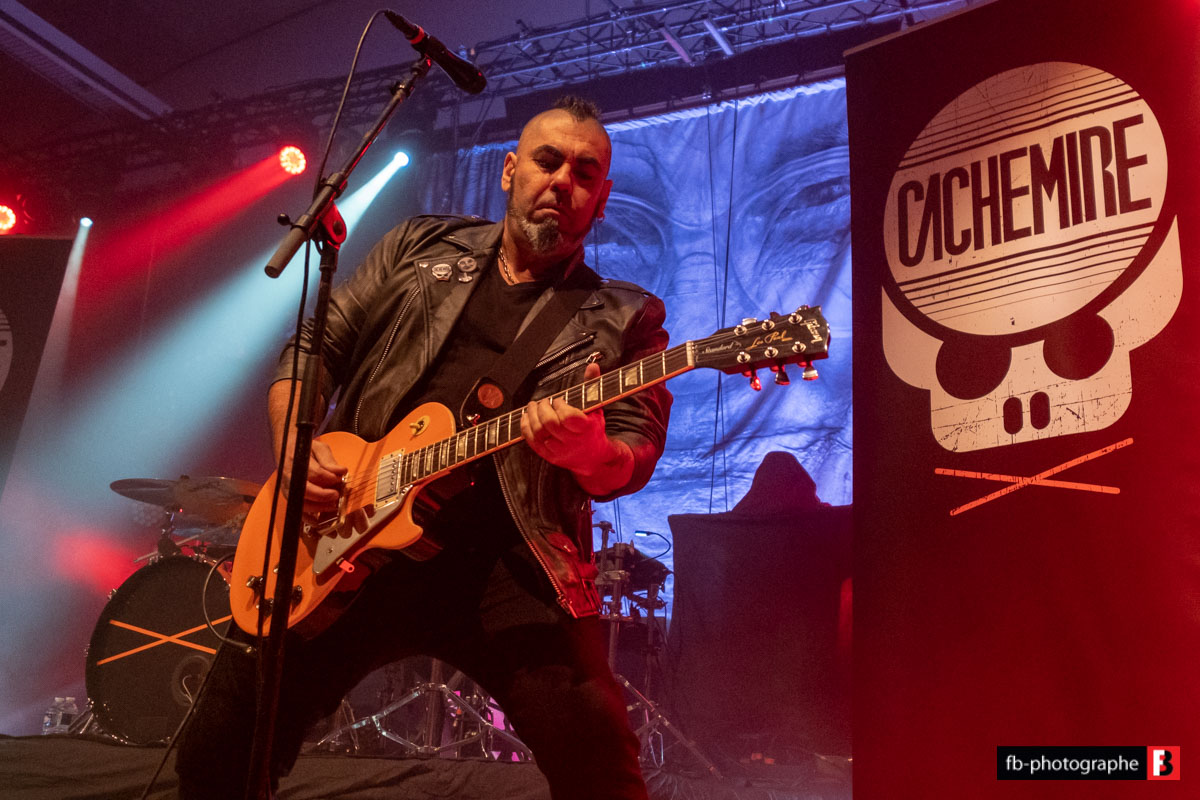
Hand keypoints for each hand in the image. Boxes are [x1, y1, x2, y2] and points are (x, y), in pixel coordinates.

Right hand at [279, 438, 347, 517]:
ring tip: (333, 506)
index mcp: (297, 461)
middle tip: (337, 495)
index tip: (339, 479)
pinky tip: (319, 520)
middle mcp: (289, 476)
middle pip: (305, 490)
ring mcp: (288, 488)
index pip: (314, 473)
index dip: (328, 478)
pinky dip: (308, 518)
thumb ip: (329, 460)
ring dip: (318, 508)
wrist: (288, 450)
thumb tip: (341, 471)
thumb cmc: (305, 450)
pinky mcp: (290, 497)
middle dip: (323, 495)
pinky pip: (297, 511)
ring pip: (301, 503)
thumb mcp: (319, 448)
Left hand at [520, 363, 632, 493]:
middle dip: (543, 408)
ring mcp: (560, 451)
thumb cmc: (593, 428)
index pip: (568, 417)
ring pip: (539, 433)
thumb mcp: (597, 407)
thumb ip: (593, 385)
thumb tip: (592, 366)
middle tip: (543, 402)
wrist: (594, 457)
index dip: (559, 406)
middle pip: (550, 424)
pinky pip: (532, 442)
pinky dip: (525, 428)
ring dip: (532, 416)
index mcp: (587, 429)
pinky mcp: (549, 457)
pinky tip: (525, 417)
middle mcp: (573, 442)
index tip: (558, 400)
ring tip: (533, 406)